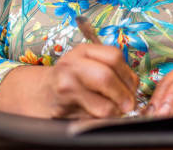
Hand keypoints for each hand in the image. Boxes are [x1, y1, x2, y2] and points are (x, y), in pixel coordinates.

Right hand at [0, 44, 138, 118]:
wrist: (39, 94)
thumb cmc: (71, 79)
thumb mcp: (88, 64)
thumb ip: (110, 69)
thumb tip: (134, 87)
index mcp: (83, 51)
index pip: (114, 57)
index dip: (128, 74)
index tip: (133, 87)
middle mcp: (72, 65)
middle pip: (107, 77)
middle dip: (123, 95)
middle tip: (129, 104)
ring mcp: (65, 87)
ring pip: (103, 105)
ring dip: (114, 112)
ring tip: (115, 111)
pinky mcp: (63, 108)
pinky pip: (92, 119)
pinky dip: (101, 121)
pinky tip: (98, 116)